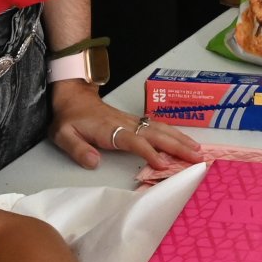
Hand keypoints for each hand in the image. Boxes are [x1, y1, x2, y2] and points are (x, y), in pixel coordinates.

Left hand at [50, 86, 200, 172]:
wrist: (73, 97)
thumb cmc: (69, 118)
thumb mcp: (63, 134)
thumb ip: (77, 149)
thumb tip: (94, 161)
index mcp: (109, 129)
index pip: (134, 141)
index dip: (149, 152)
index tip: (163, 164)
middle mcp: (125, 123)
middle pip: (155, 134)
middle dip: (177, 146)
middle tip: (196, 157)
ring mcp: (132, 121)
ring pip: (161, 129)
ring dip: (181, 139)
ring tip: (198, 150)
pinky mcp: (135, 121)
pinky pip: (158, 127)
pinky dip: (175, 134)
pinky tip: (185, 141)